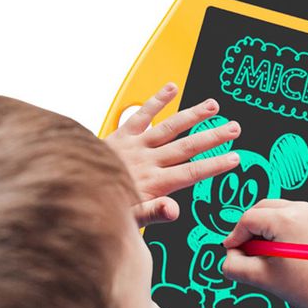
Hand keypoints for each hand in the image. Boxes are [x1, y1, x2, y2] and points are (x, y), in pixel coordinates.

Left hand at [104, 82, 241, 224]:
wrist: (73, 188)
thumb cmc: (102, 205)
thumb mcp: (129, 220)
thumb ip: (153, 213)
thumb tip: (176, 211)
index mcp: (152, 183)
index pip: (190, 173)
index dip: (214, 166)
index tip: (234, 159)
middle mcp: (146, 161)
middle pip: (186, 147)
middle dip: (212, 137)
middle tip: (234, 128)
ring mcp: (135, 145)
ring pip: (169, 127)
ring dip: (192, 116)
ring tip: (213, 106)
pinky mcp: (121, 134)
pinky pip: (141, 114)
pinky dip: (156, 100)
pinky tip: (172, 88)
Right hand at [222, 198, 307, 307]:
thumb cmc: (307, 288)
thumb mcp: (261, 277)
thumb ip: (234, 265)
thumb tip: (228, 254)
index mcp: (287, 220)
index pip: (248, 220)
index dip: (235, 236)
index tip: (231, 251)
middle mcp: (300, 208)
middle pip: (258, 210)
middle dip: (248, 230)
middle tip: (246, 253)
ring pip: (270, 210)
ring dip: (261, 228)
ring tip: (264, 253)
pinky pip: (284, 213)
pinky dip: (275, 227)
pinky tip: (277, 249)